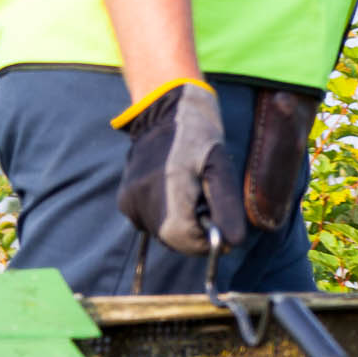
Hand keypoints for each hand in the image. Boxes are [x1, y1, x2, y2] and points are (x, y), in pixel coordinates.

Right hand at [114, 80, 246, 255]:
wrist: (164, 114)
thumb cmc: (199, 140)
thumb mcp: (221, 168)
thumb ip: (227, 207)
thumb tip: (232, 242)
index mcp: (169, 186)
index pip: (186, 238)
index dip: (206, 241)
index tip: (219, 228)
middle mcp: (144, 197)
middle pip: (173, 240)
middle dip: (195, 234)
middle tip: (205, 207)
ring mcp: (130, 200)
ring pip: (162, 235)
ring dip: (181, 226)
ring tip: (189, 196)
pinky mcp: (125, 202)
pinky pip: (150, 225)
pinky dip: (165, 219)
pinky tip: (171, 195)